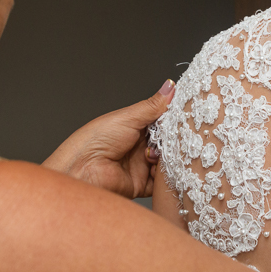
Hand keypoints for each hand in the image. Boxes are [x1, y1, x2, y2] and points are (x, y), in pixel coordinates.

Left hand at [41, 80, 173, 198]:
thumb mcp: (127, 118)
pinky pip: (162, 183)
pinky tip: (166, 169)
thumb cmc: (95, 140)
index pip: (161, 121)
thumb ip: (152, 106)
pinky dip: (167, 178)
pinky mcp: (142, 184)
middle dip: (174, 140)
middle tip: (181, 136)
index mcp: (133, 126)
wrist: (82, 171)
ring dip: (170, 158)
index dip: (174, 119)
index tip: (188, 114)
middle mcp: (138, 146)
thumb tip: (170, 87)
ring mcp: (140, 165)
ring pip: (167, 162)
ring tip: (166, 152)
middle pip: (167, 142)